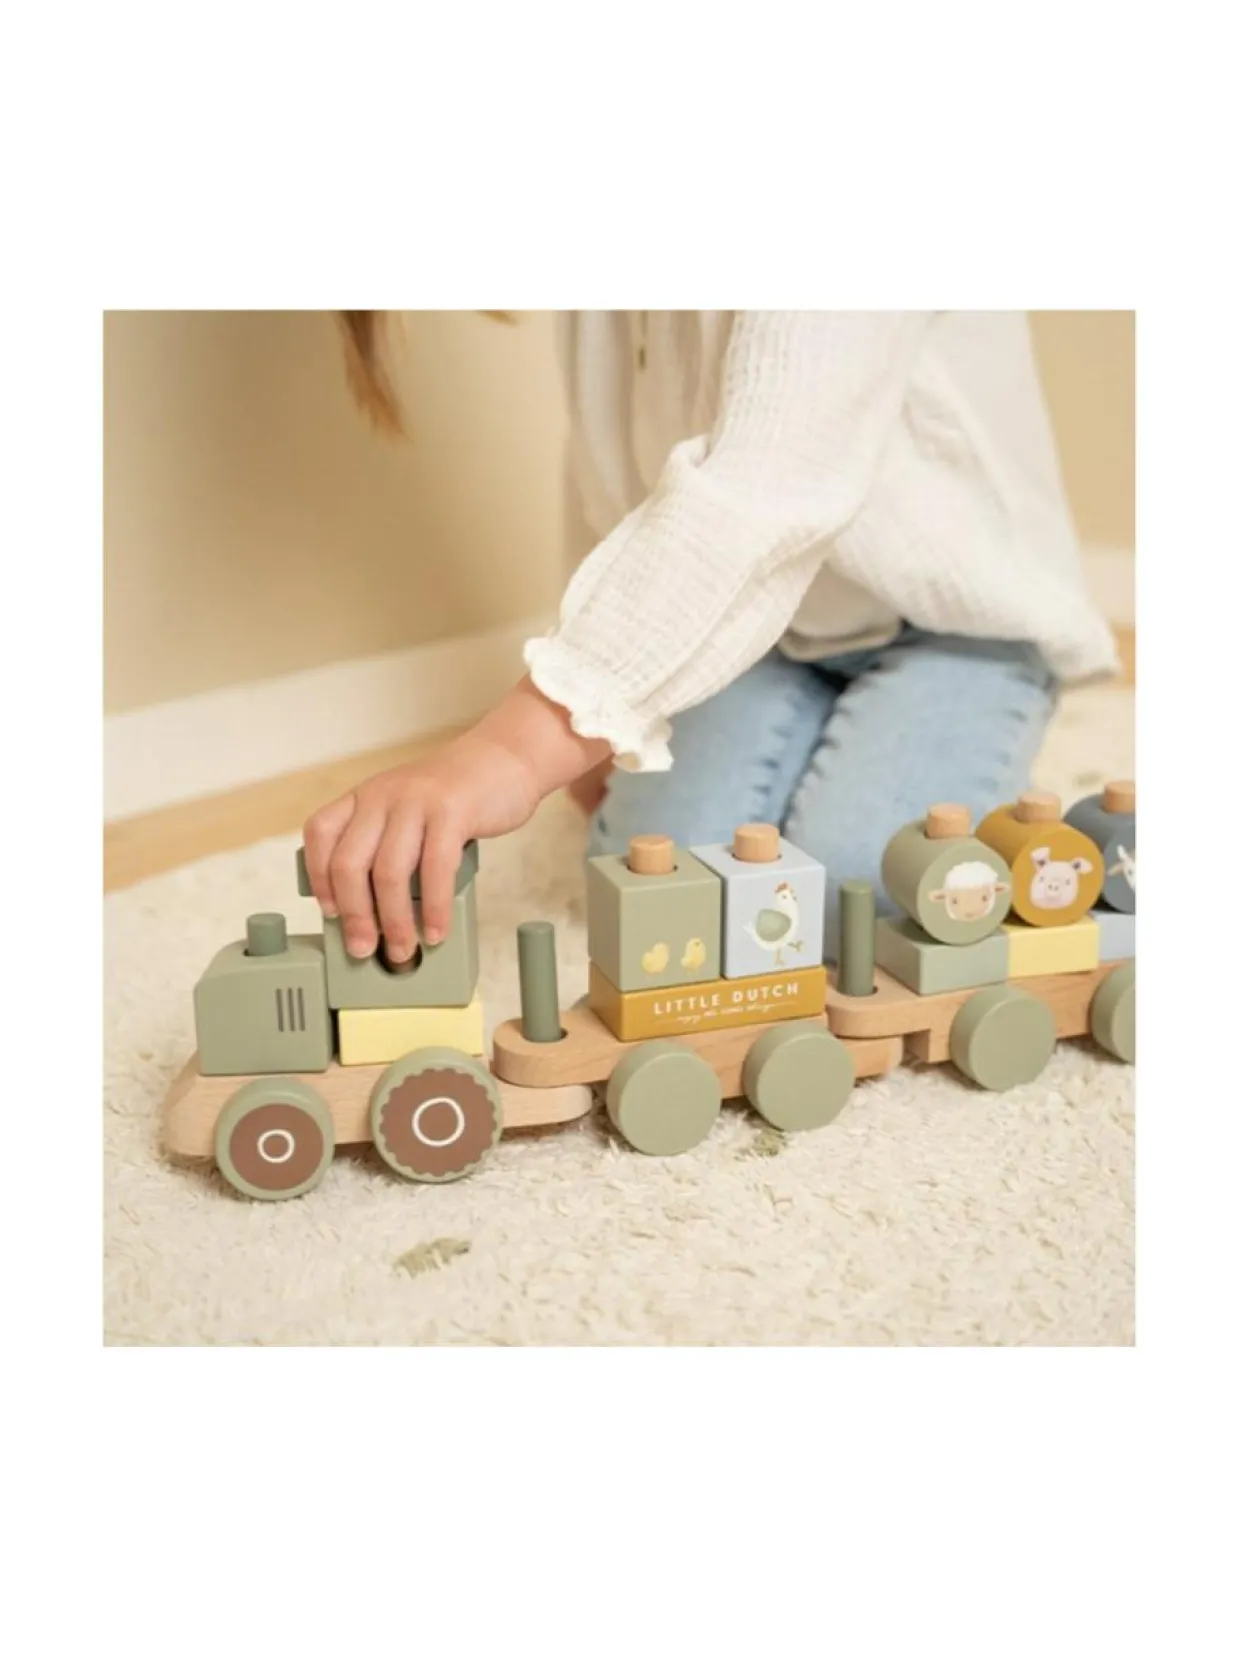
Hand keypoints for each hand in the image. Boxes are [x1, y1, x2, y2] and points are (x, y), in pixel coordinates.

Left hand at [302, 677, 609, 961]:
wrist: (504, 759)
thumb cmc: (455, 797)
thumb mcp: (406, 811)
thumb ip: (386, 846)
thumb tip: (373, 911)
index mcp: (364, 796)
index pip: (320, 834)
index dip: (318, 877)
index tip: (330, 913)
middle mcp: (382, 795)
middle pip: (349, 862)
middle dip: (354, 915)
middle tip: (362, 948)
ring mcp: (415, 801)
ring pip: (389, 872)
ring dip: (394, 921)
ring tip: (403, 948)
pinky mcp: (451, 810)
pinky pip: (435, 869)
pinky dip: (434, 908)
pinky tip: (436, 929)